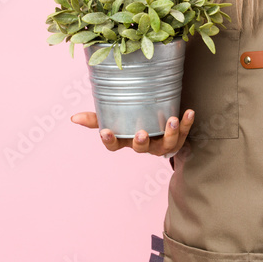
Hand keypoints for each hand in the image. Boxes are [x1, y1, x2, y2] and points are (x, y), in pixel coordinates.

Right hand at [70, 109, 194, 155]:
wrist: (159, 123)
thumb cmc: (134, 120)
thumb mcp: (117, 118)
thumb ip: (98, 117)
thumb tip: (74, 117)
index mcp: (127, 140)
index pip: (115, 146)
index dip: (110, 141)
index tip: (105, 132)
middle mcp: (145, 146)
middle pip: (141, 149)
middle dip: (142, 142)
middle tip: (141, 133)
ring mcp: (162, 144)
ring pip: (167, 145)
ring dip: (170, 133)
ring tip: (172, 120)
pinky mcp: (178, 139)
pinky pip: (184, 133)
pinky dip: (187, 123)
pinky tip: (188, 112)